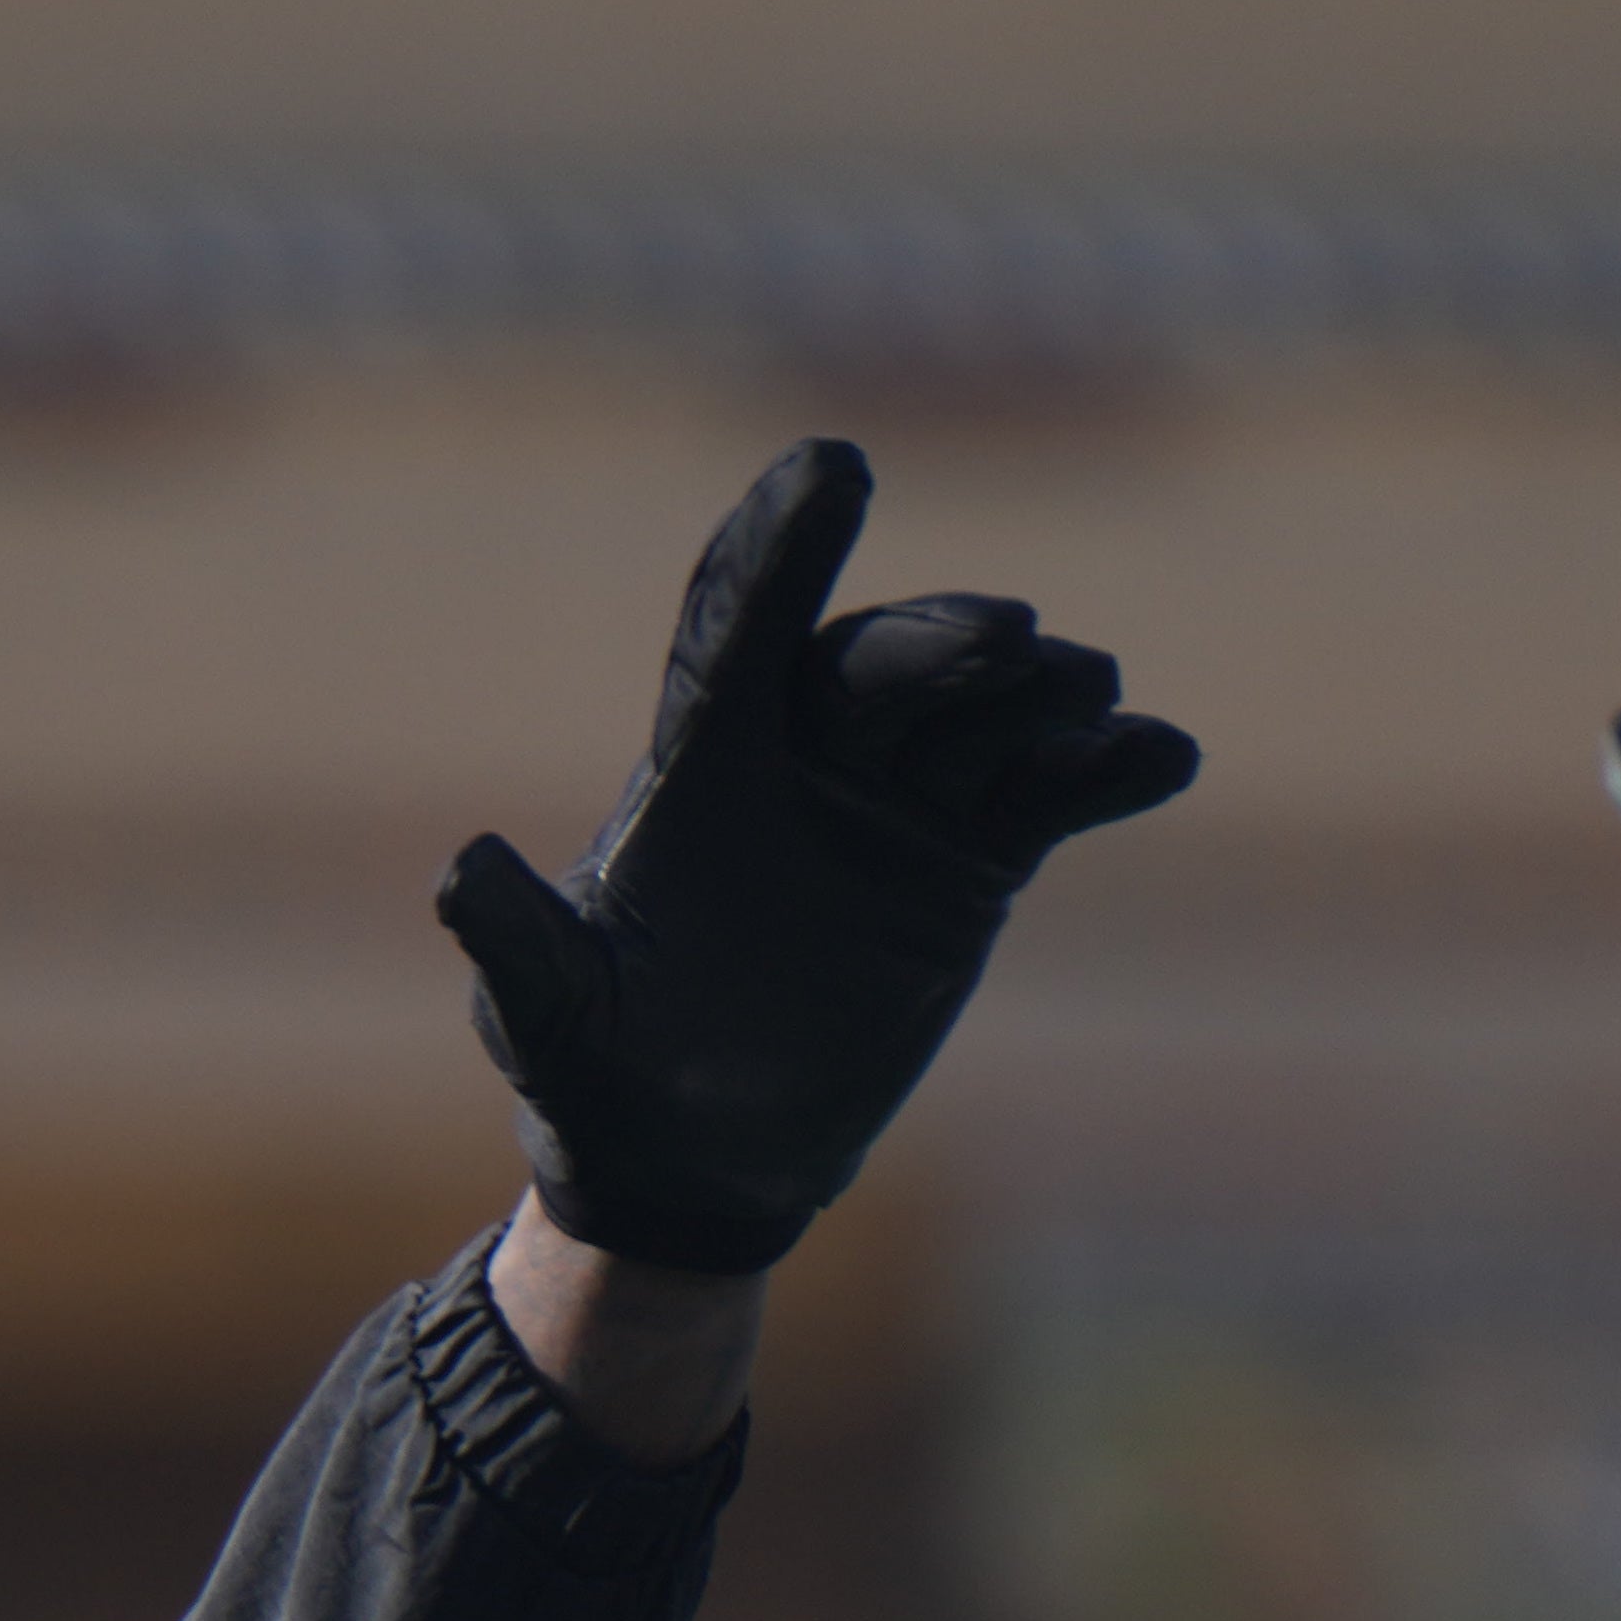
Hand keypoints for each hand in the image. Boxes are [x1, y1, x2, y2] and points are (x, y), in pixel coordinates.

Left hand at [437, 438, 1193, 1276]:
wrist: (696, 1158)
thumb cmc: (598, 1073)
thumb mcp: (550, 1019)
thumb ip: (520, 948)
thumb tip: (461, 872)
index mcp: (694, 775)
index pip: (734, 632)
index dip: (780, 548)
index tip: (834, 462)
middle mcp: (802, 762)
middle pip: (877, 664)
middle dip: (938, 644)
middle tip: (1003, 643)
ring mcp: (896, 802)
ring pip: (979, 714)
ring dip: (1037, 694)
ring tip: (1084, 695)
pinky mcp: (971, 859)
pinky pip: (1051, 795)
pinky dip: (1105, 770)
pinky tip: (1160, 759)